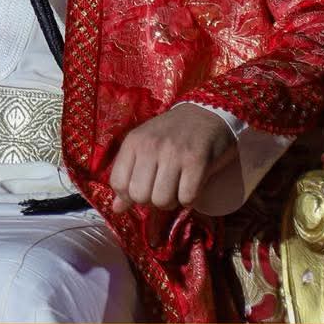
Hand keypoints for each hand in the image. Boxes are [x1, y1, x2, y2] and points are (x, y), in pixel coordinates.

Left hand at [109, 103, 234, 214]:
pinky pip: (186, 198)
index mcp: (134, 141)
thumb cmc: (172, 133)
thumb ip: (128, 174)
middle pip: (139, 196)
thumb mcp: (144, 146)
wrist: (207, 114)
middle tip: (163, 188)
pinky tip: (191, 186)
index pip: (118, 183)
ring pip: (162, 200)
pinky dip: (189, 199)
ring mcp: (174, 153)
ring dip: (172, 201)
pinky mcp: (197, 162)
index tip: (144, 188)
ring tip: (177, 188)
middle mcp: (151, 146)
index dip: (129, 194)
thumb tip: (116, 209)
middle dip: (151, 200)